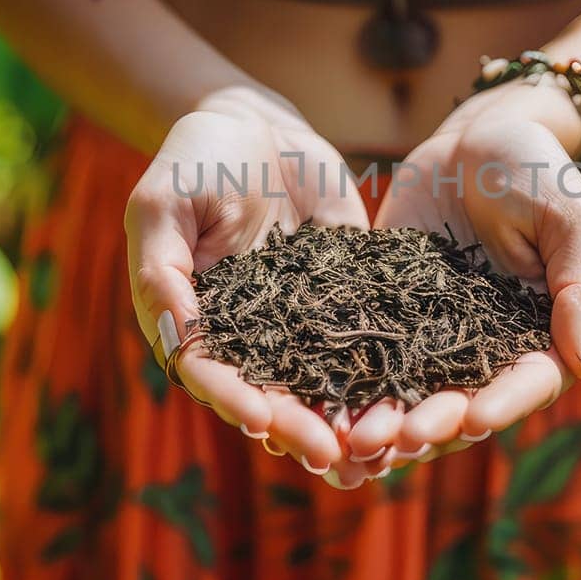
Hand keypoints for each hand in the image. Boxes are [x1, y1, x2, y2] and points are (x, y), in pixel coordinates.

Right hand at [125, 81, 369, 472]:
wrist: (258, 124)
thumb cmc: (195, 157)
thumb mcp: (164, 202)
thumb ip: (162, 266)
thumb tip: (172, 334)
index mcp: (194, 320)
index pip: (211, 373)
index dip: (235, 399)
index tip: (263, 421)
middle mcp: (248, 333)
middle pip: (271, 393)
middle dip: (299, 427)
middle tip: (332, 456)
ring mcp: (298, 319)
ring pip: (321, 381)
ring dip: (347, 418)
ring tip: (379, 452)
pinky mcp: (344, 296)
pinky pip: (367, 339)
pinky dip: (389, 372)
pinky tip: (418, 398)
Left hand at [348, 79, 580, 467]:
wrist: (473, 137)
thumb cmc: (536, 167)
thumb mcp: (569, 216)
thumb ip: (580, 288)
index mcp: (540, 335)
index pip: (526, 383)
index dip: (501, 406)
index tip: (473, 418)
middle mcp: (487, 349)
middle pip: (463, 406)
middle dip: (432, 427)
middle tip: (397, 439)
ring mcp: (433, 338)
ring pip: (411, 396)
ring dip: (384, 423)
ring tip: (354, 439)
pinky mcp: (387, 318)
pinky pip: (366, 359)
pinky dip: (344, 388)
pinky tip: (318, 407)